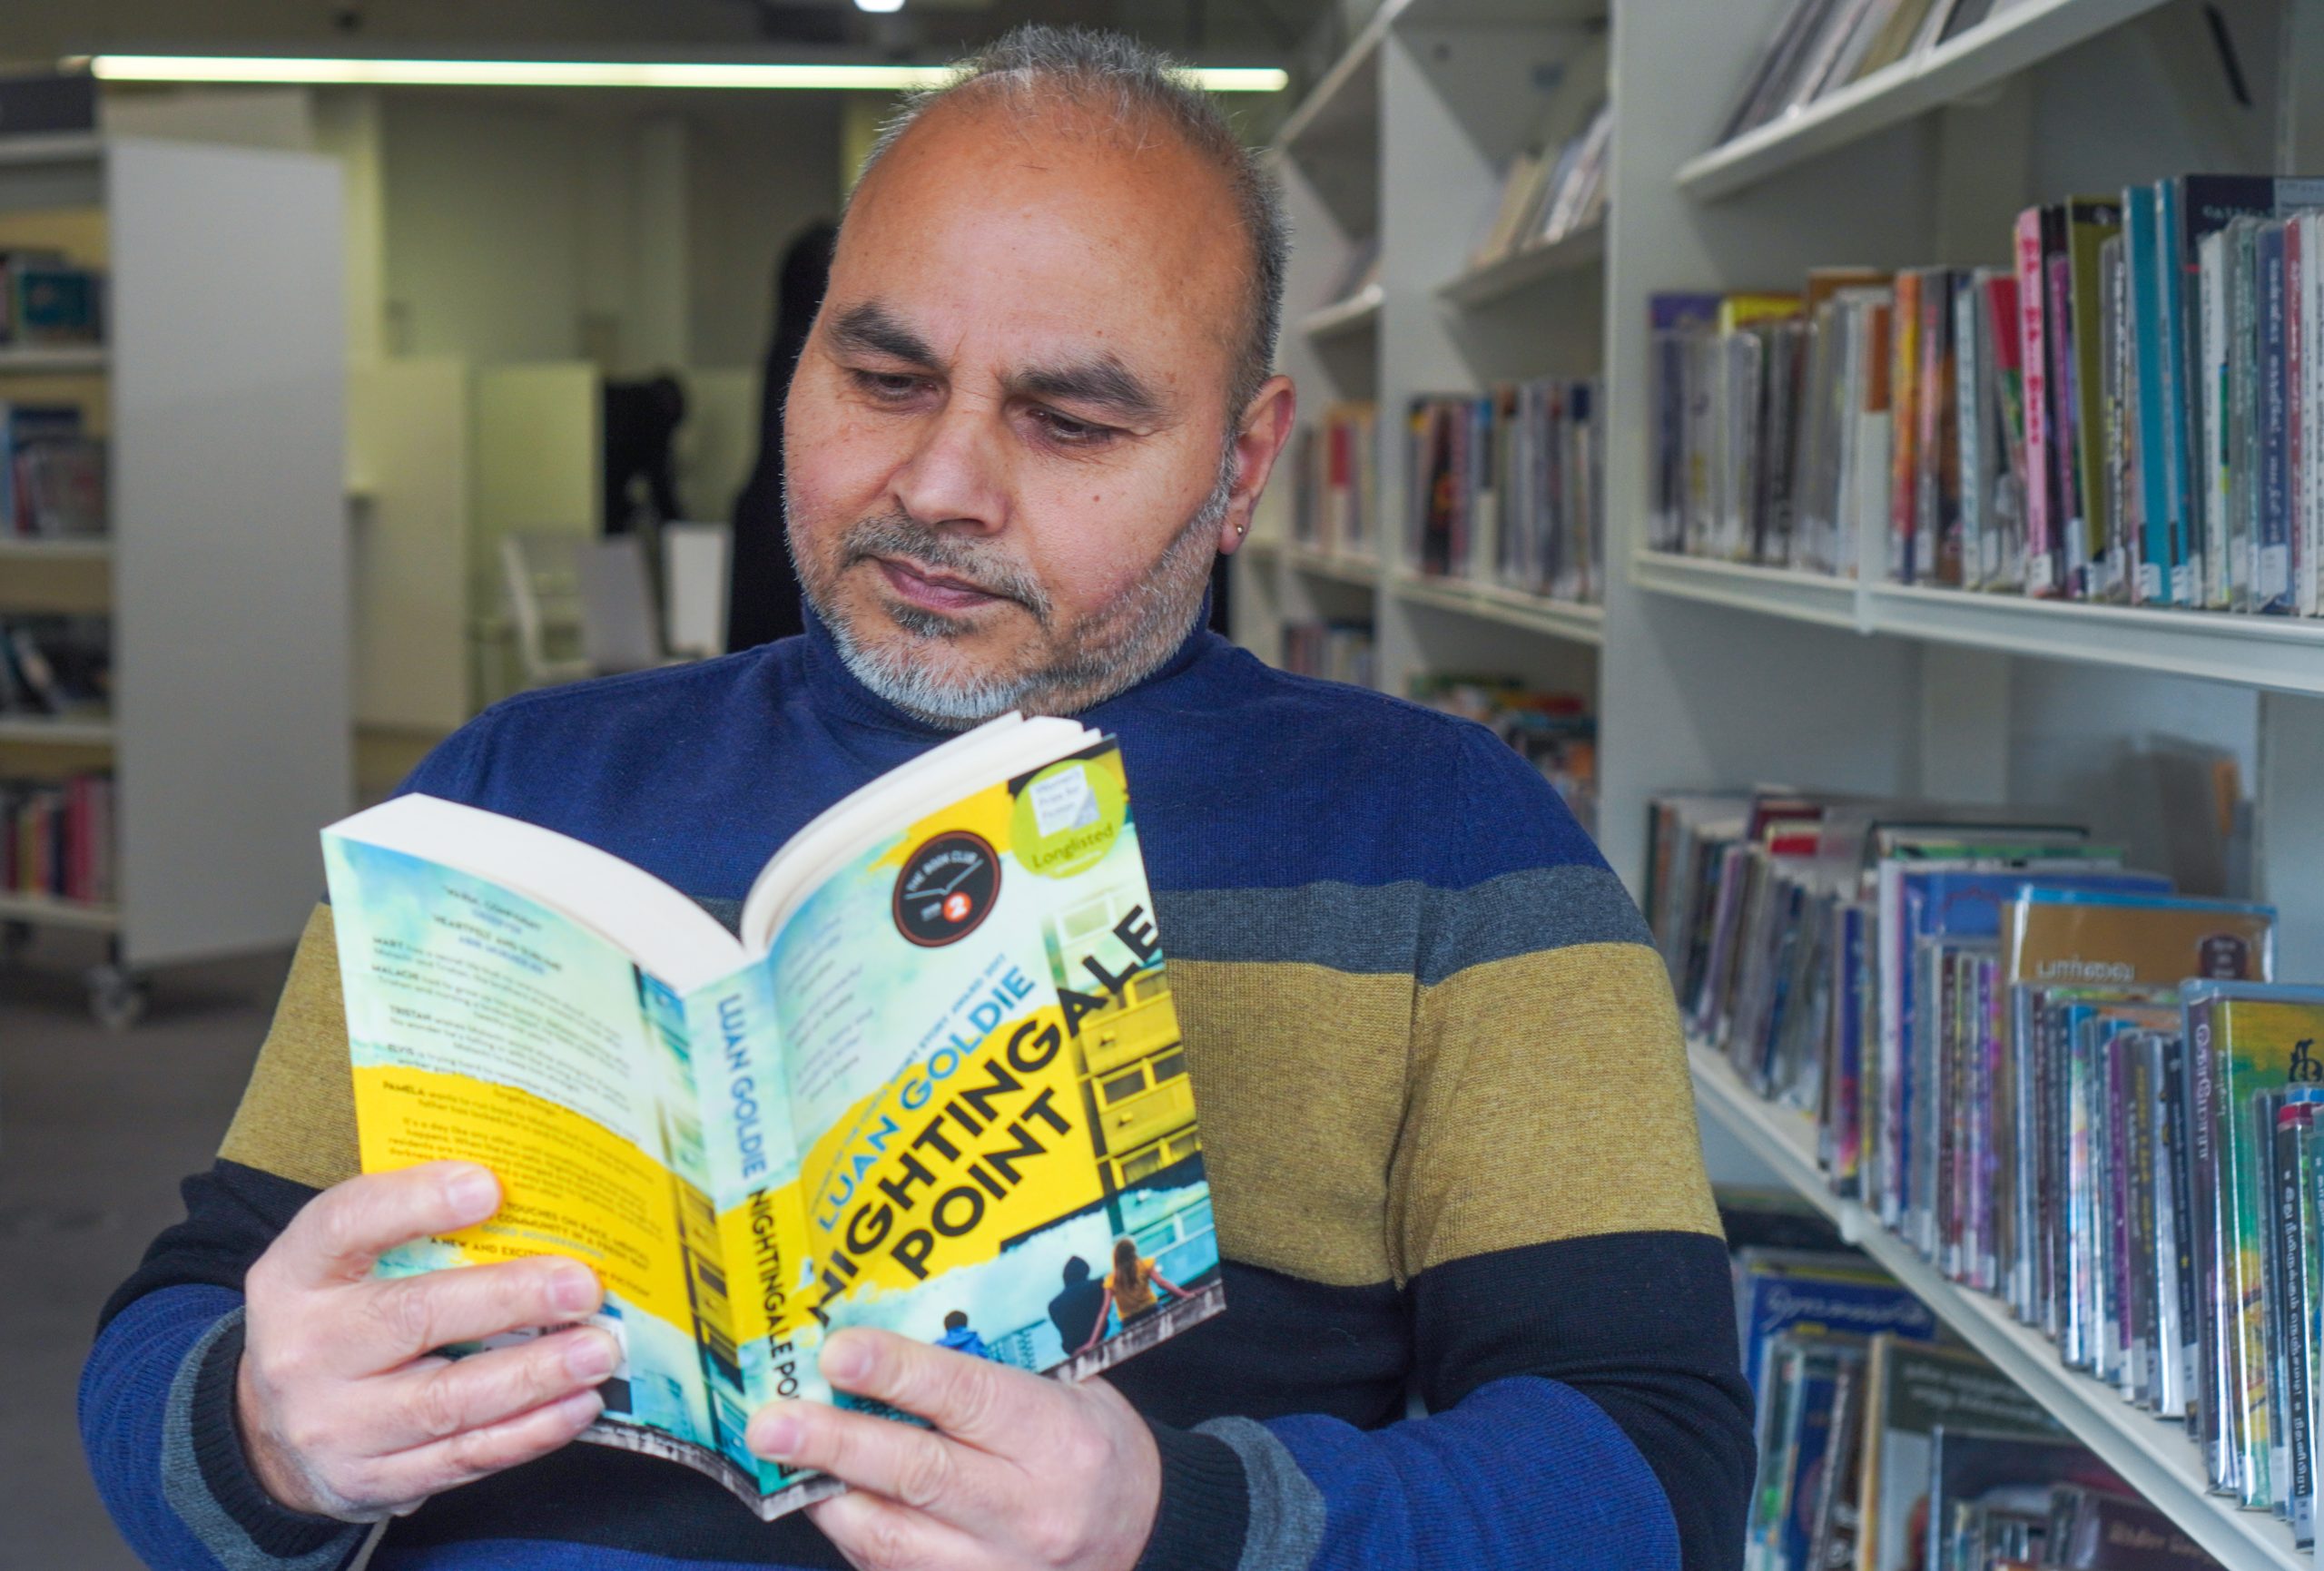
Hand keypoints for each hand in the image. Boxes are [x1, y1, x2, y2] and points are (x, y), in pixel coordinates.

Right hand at [236, 1161, 620, 1521]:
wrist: (268, 1432)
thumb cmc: (342, 1319)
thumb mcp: (347, 1266)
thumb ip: (417, 1232)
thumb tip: (535, 1198)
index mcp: (296, 1275)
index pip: (345, 1224)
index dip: (414, 1202)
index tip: (489, 1187)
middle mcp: (305, 1350)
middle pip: (412, 1317)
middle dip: (510, 1299)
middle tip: (582, 1287)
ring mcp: (334, 1425)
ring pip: (447, 1401)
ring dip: (536, 1375)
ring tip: (599, 1350)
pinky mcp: (370, 1481)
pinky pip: (462, 1458)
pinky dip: (530, 1433)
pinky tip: (579, 1404)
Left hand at [748, 1329, 1160, 1570]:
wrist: (1144, 1534)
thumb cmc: (1093, 1445)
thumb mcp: (1069, 1388)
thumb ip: (991, 1369)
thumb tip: (892, 1337)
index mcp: (1058, 1439)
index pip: (967, 1400)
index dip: (897, 1373)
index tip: (837, 1352)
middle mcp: (1028, 1511)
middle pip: (916, 1474)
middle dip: (834, 1444)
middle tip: (772, 1422)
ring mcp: (998, 1568)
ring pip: (891, 1537)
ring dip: (826, 1493)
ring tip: (780, 1457)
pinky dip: (852, 1532)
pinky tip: (825, 1497)